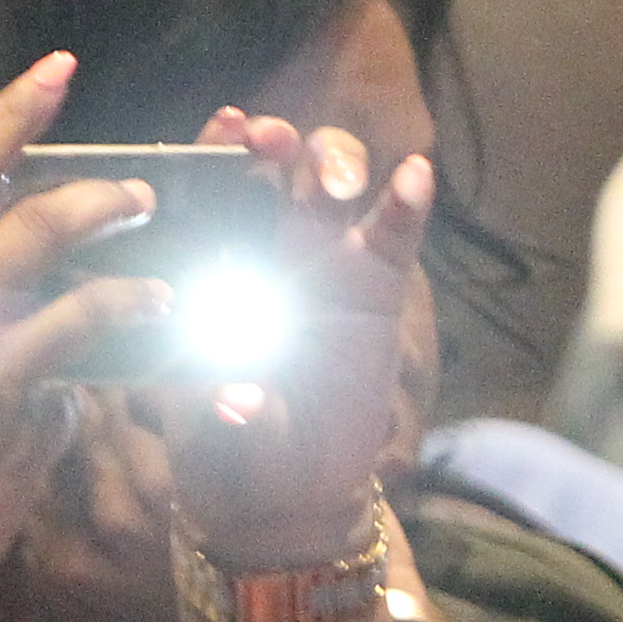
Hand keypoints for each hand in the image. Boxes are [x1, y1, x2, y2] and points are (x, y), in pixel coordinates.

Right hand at [0, 54, 172, 621]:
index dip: (12, 115)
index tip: (58, 71)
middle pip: (34, 223)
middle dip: (100, 197)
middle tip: (142, 193)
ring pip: (83, 304)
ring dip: (135, 290)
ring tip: (164, 291)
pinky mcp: (23, 427)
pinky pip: (75, 391)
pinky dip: (83, 395)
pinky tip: (68, 422)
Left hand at [154, 108, 437, 570]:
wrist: (287, 495)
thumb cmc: (230, 453)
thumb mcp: (215, 437)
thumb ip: (224, 413)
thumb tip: (237, 400)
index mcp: (209, 267)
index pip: (208, 189)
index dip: (214, 148)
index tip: (225, 126)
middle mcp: (264, 248)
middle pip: (274, 168)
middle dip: (274, 144)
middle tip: (270, 144)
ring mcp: (325, 261)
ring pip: (330, 184)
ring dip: (331, 165)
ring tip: (335, 186)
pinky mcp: (377, 287)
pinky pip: (393, 235)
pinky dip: (405, 203)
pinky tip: (414, 177)